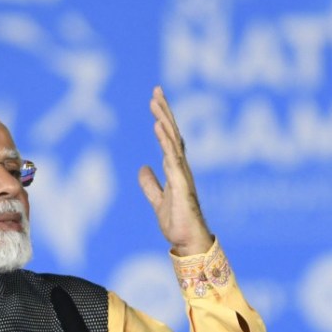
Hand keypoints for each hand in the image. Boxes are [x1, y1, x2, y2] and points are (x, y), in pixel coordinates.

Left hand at [137, 86, 213, 256]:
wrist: (188, 242)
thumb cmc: (177, 224)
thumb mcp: (158, 201)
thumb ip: (150, 184)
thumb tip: (143, 167)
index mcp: (176, 170)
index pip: (169, 138)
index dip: (163, 119)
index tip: (156, 100)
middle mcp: (181, 168)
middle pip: (173, 133)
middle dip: (165, 110)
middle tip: (156, 89)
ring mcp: (182, 174)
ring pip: (173, 140)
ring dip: (164, 119)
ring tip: (155, 101)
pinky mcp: (181, 184)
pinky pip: (172, 157)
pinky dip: (165, 140)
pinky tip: (158, 126)